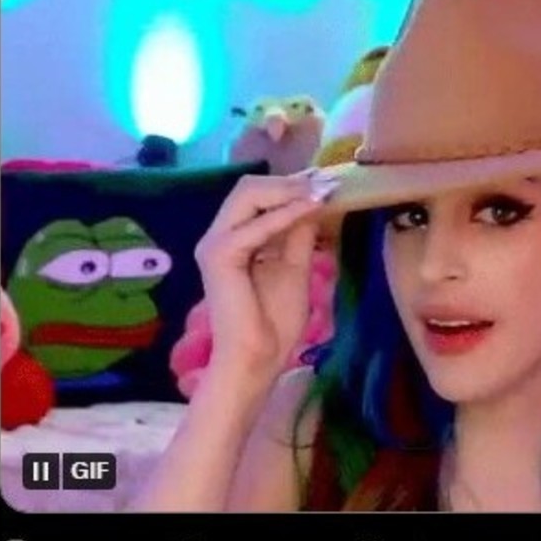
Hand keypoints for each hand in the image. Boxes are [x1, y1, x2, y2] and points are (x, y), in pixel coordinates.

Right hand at [194, 169, 338, 378]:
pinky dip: (284, 215)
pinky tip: (310, 210)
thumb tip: (313, 199)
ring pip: (247, 194)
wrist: (258, 358)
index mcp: (234, 237)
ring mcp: (214, 243)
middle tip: (325, 185)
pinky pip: (255, 226)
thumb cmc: (274, 321)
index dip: (291, 184)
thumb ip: (298, 233)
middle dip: (289, 182)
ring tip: (319, 195)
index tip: (326, 182)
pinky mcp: (219, 255)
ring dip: (288, 192)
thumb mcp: (295, 266)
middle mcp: (219, 235)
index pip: (256, 195)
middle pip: (249, 187)